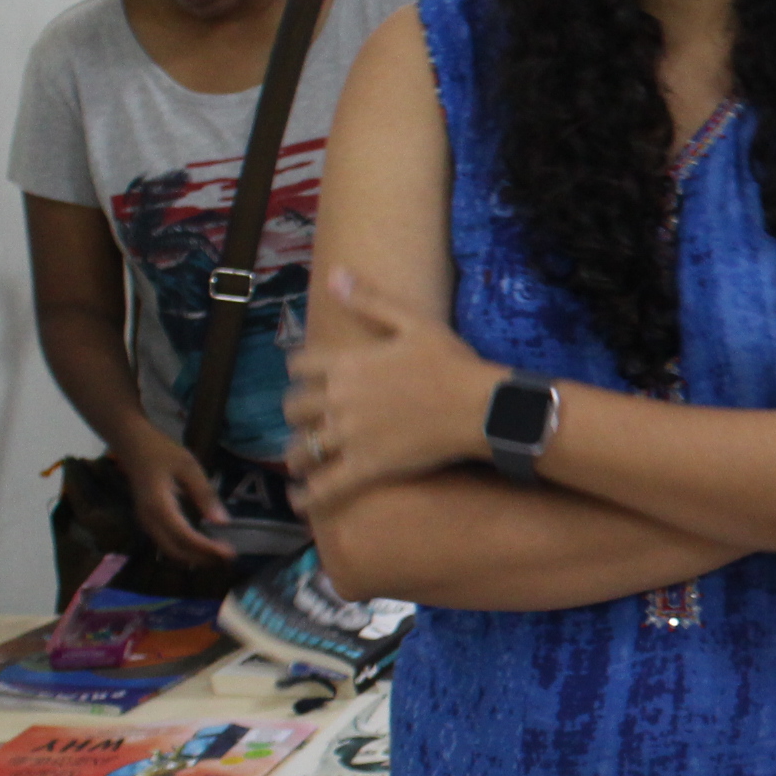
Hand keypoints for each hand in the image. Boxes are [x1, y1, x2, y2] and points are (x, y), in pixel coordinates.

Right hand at [115, 424, 236, 563]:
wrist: (132, 444)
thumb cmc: (162, 452)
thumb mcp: (189, 467)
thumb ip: (205, 494)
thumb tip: (222, 522)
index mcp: (159, 506)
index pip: (184, 536)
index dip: (207, 548)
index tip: (230, 553)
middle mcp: (149, 519)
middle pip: (174, 550)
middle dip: (201, 558)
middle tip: (228, 558)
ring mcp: (145, 520)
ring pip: (168, 548)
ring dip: (193, 556)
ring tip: (218, 555)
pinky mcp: (148, 519)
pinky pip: (165, 541)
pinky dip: (184, 548)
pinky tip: (202, 545)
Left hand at [285, 269, 494, 513]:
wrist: (481, 407)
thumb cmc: (452, 363)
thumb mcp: (414, 322)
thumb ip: (370, 301)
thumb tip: (335, 275)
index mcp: (346, 363)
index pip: (299, 365)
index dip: (299, 372)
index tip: (306, 379)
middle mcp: (338, 399)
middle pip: (294, 409)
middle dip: (296, 414)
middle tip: (306, 421)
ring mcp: (349, 436)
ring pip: (303, 448)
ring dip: (297, 455)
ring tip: (300, 461)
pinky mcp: (365, 467)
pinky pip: (325, 487)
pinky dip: (306, 497)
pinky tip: (298, 500)